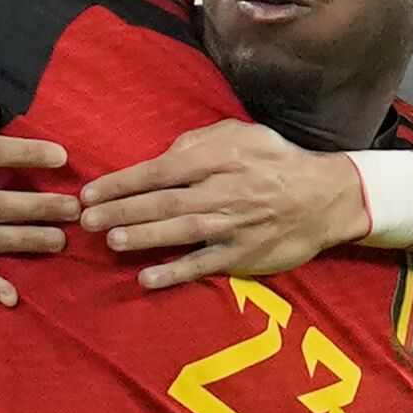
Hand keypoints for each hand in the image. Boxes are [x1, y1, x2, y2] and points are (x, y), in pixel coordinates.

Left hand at [78, 120, 368, 287]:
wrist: (325, 197)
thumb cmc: (274, 161)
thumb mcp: (240, 134)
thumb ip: (198, 141)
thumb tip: (162, 155)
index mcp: (218, 159)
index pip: (160, 170)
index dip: (122, 182)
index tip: (90, 192)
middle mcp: (223, 192)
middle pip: (164, 202)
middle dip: (122, 211)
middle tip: (87, 220)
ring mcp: (233, 226)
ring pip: (180, 231)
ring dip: (143, 238)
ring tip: (111, 241)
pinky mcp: (243, 255)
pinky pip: (204, 265)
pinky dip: (175, 273)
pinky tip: (146, 278)